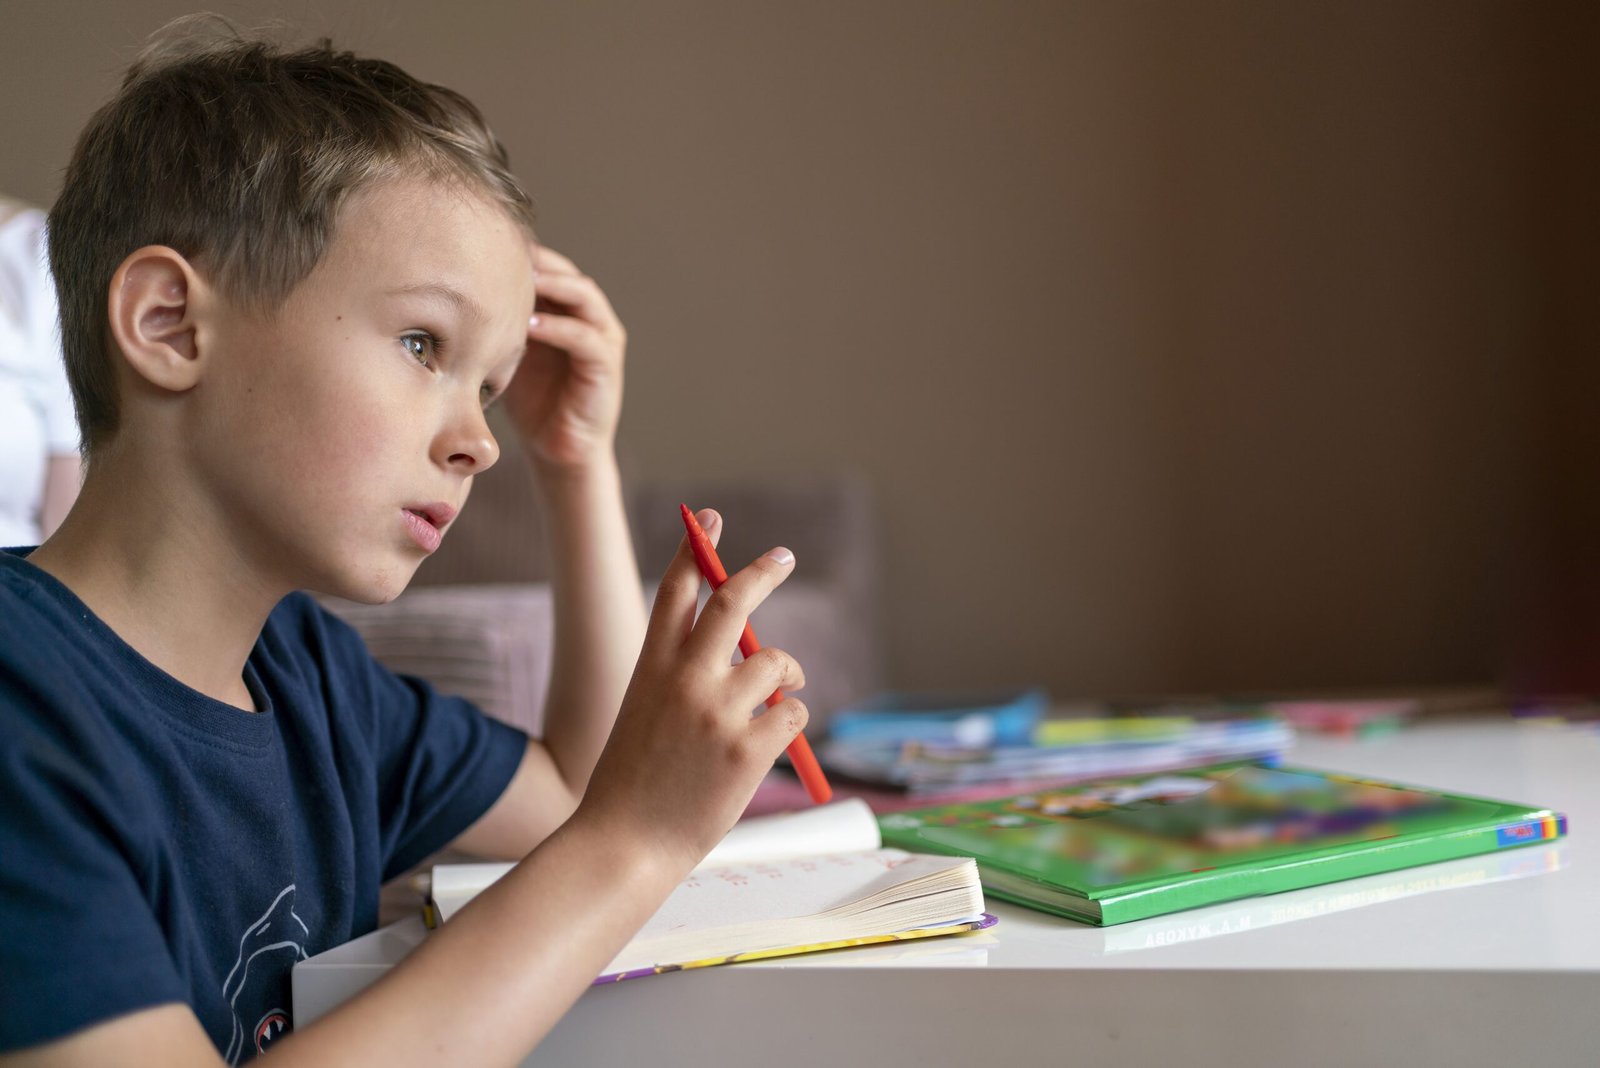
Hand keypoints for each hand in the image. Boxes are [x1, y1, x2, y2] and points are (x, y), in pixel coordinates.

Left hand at [502, 245, 625, 469]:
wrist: (557, 450)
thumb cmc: (530, 402)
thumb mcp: (508, 352)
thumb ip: (495, 323)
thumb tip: (447, 293)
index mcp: (565, 310)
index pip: (548, 267)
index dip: (521, 254)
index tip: (484, 245)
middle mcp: (589, 317)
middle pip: (567, 271)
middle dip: (538, 261)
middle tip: (504, 251)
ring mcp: (602, 339)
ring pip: (585, 295)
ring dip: (555, 285)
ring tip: (524, 279)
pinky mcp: (606, 366)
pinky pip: (586, 339)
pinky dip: (560, 329)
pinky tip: (530, 327)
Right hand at [573, 510, 808, 873]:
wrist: (623, 846)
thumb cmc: (634, 786)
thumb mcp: (645, 715)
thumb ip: (686, 679)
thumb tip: (751, 653)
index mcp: (651, 668)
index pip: (675, 590)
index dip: (694, 549)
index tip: (708, 518)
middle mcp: (684, 679)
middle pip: (732, 602)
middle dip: (760, 572)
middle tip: (781, 557)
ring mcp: (717, 712)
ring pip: (777, 662)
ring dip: (787, 675)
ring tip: (774, 700)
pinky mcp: (747, 748)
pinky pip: (794, 713)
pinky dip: (791, 723)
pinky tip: (767, 747)